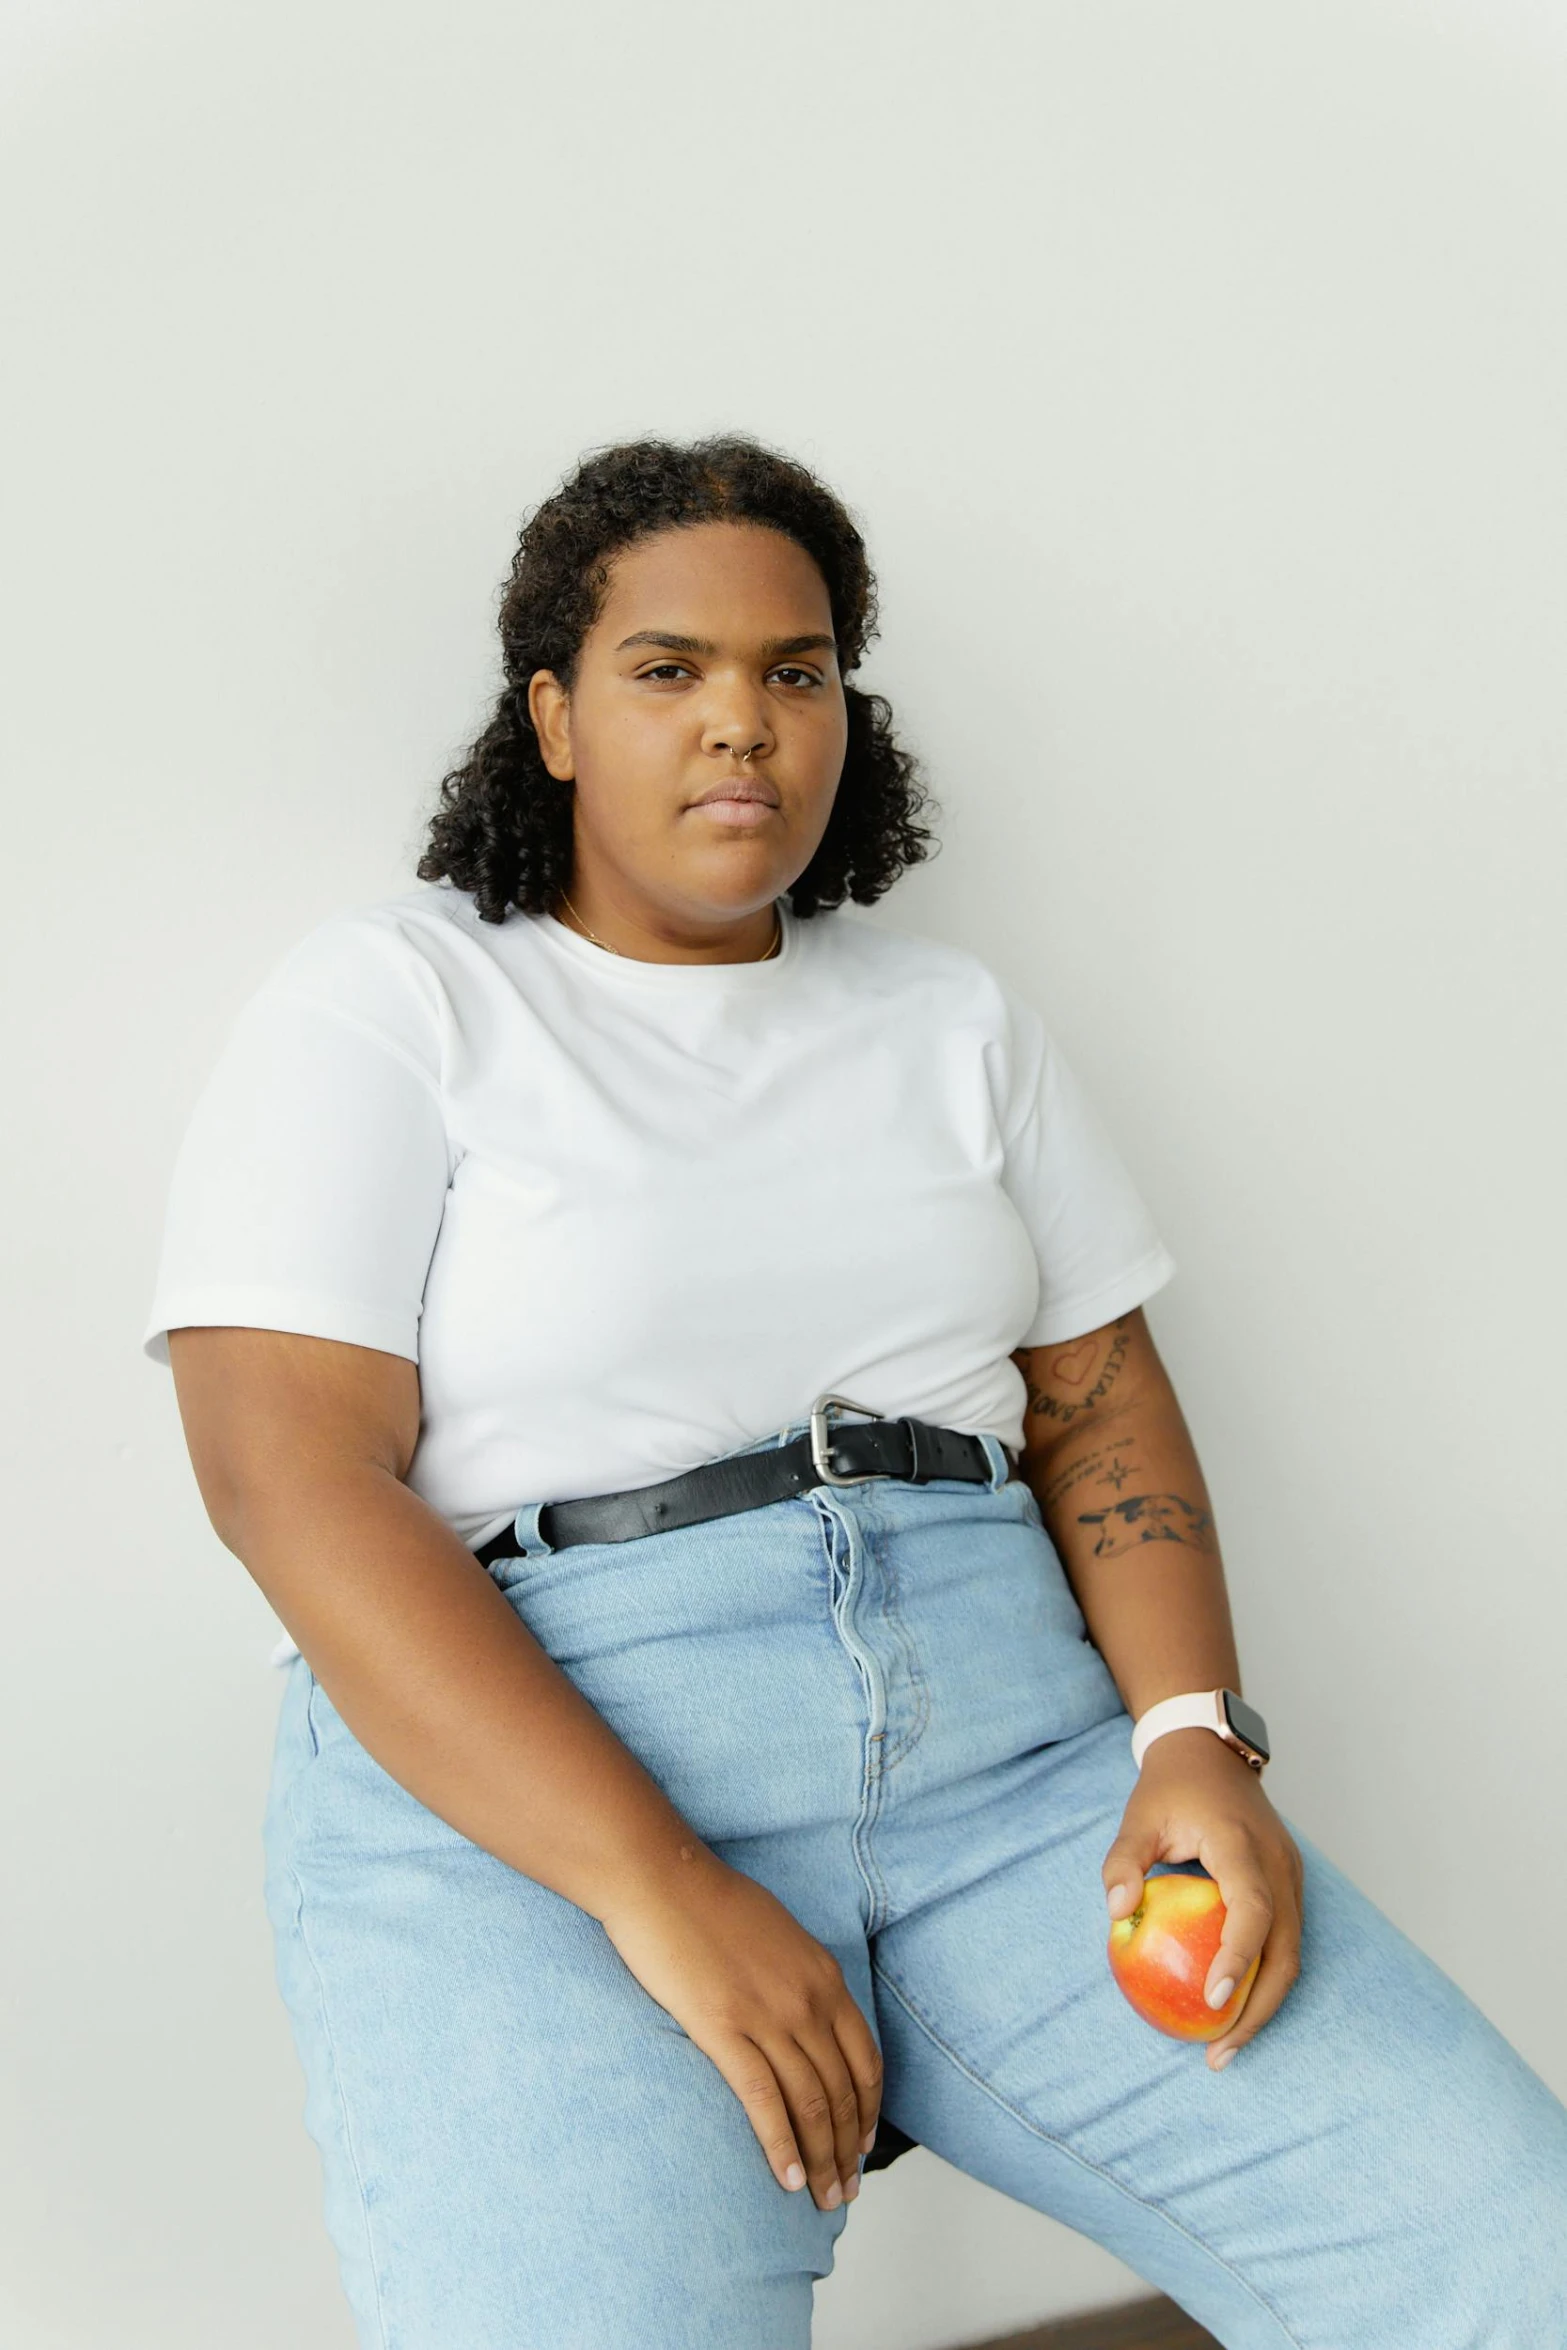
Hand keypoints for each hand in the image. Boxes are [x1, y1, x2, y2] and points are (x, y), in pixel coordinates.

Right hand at [599, 1846, 882, 2209]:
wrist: (662, 1879)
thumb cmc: (711, 1902)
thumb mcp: (779, 1934)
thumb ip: (801, 1978)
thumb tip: (808, 2016)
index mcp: (824, 1977)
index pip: (865, 2061)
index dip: (868, 2110)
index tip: (864, 2144)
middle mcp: (807, 2001)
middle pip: (841, 2092)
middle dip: (849, 2149)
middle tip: (848, 2190)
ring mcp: (767, 2017)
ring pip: (810, 2105)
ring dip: (822, 2160)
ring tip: (825, 2199)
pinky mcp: (724, 2031)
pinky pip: (763, 2102)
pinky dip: (781, 2147)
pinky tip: (788, 2179)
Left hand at [1102, 1727, 1303, 2069]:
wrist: (1211, 1749)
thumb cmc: (1171, 1786)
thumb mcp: (1138, 1816)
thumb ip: (1124, 1861)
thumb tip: (1116, 1913)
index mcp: (1243, 1847)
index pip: (1253, 1912)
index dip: (1238, 1959)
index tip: (1214, 2002)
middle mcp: (1279, 1866)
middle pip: (1284, 1952)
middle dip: (1257, 2010)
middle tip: (1218, 2053)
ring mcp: (1291, 1877)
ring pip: (1291, 1956)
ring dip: (1264, 2005)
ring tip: (1225, 2046)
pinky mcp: (1289, 1886)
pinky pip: (1285, 1944)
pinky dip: (1264, 1981)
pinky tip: (1233, 2008)